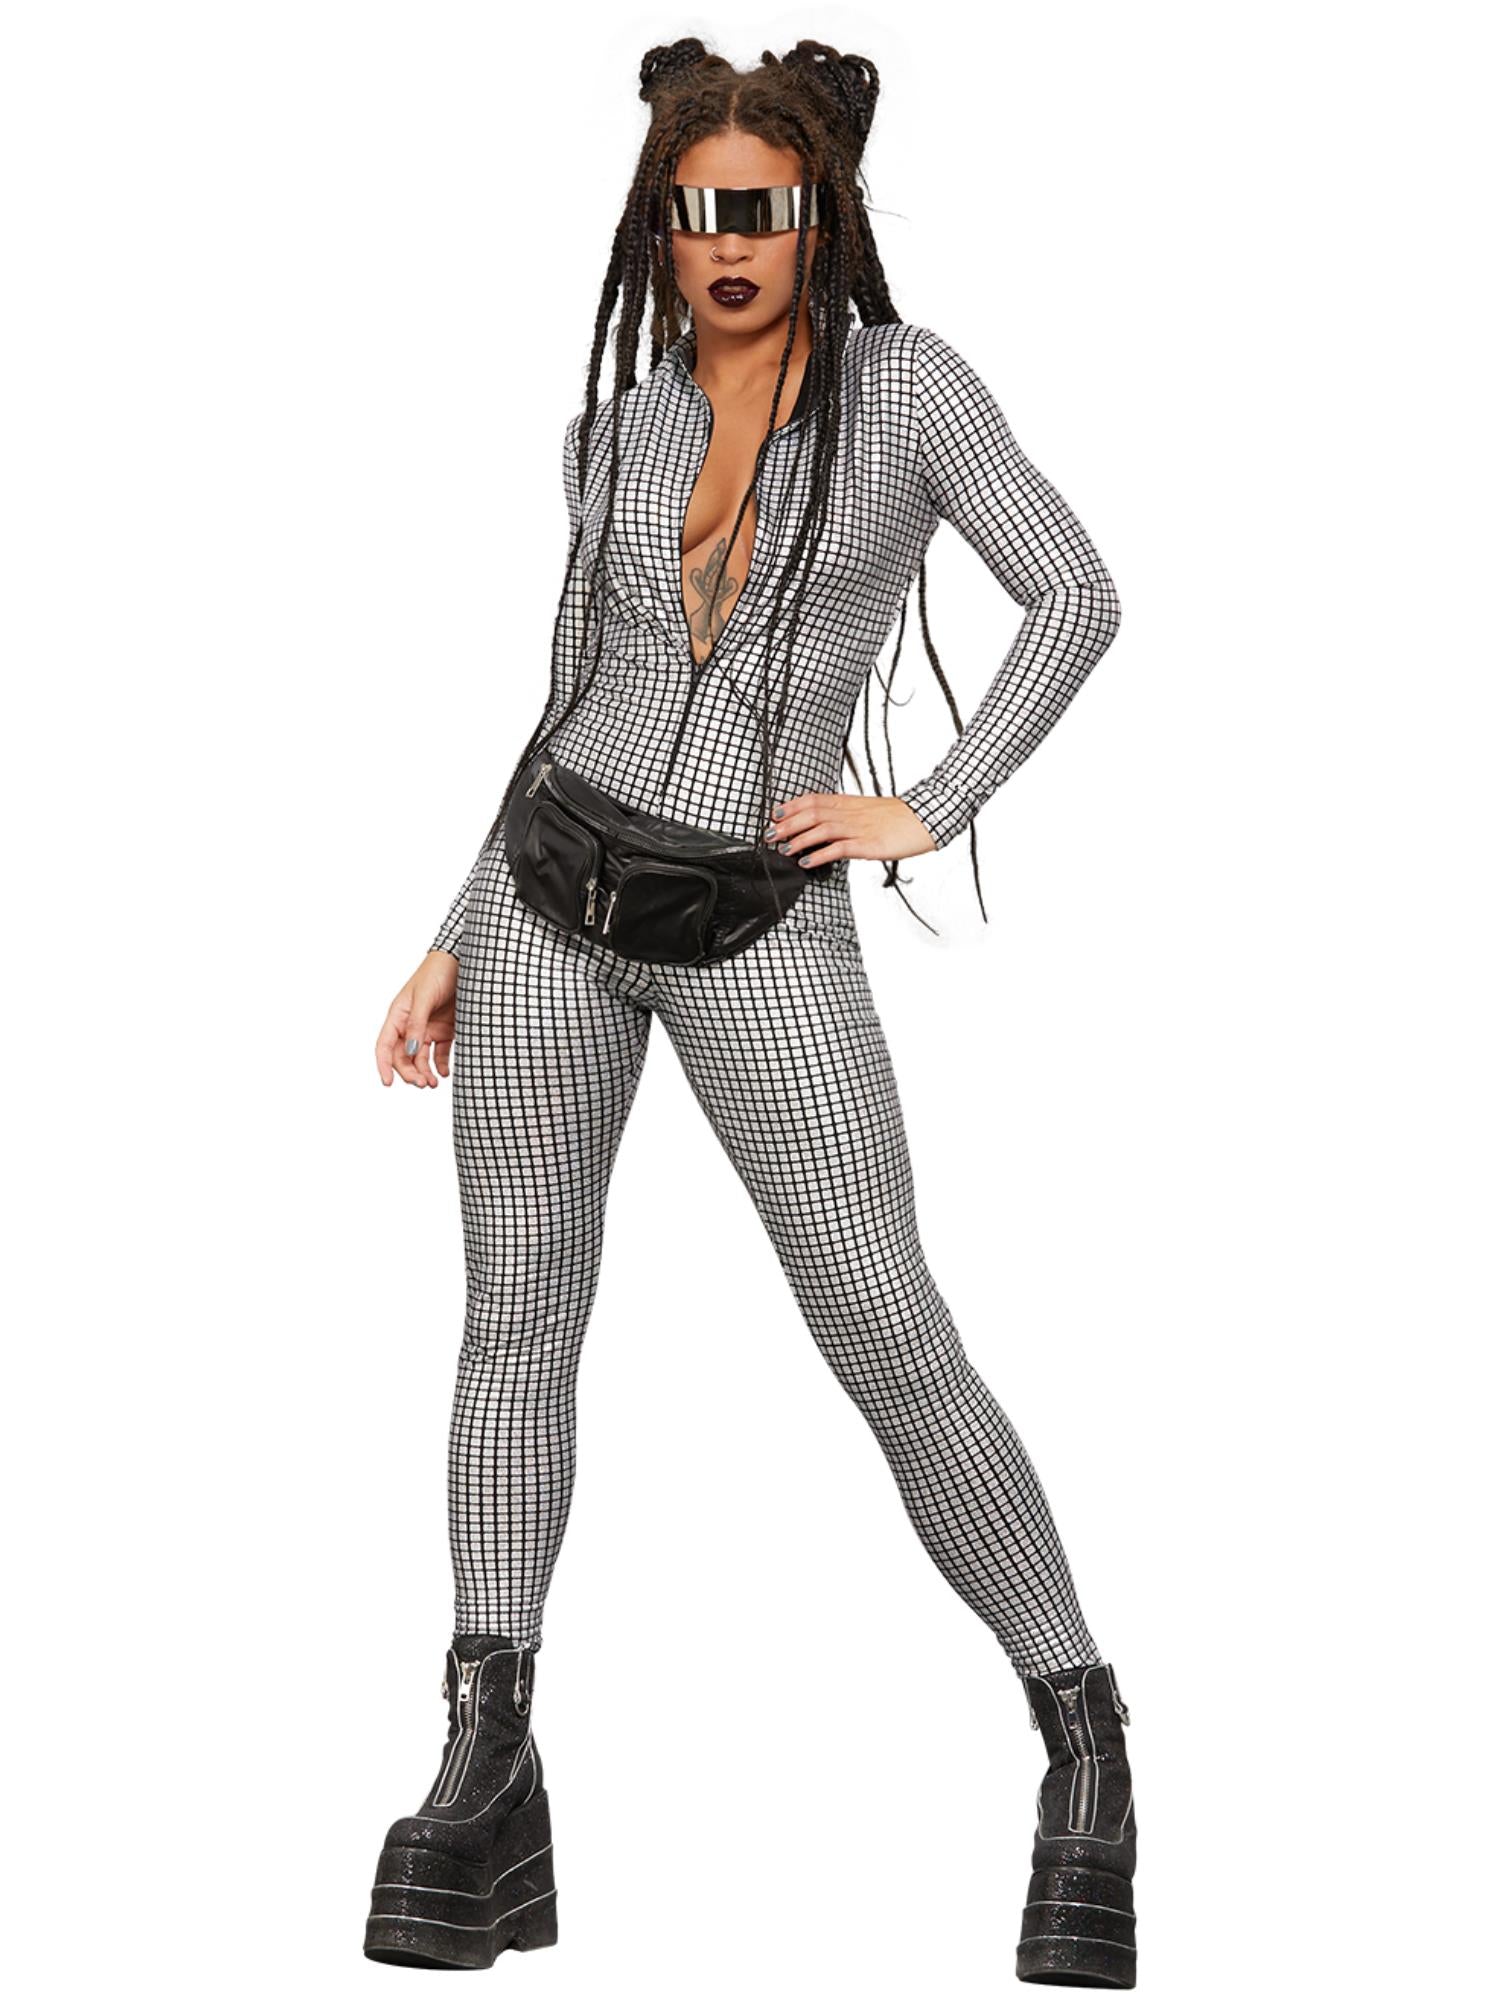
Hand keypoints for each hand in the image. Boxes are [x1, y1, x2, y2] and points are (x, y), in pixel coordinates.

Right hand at [376, 950, 458, 1088]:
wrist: (463, 962)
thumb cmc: (437, 973)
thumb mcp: (424, 998)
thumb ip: (417, 1024)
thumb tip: (412, 1051)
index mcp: (398, 1016)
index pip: (385, 1046)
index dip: (384, 1065)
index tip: (388, 1083)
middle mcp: (410, 1025)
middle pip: (404, 1057)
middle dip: (410, 1073)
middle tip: (422, 1084)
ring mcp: (428, 1029)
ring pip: (421, 1059)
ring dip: (425, 1072)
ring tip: (434, 1083)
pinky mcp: (445, 1030)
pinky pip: (440, 1053)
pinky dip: (441, 1066)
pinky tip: (445, 1073)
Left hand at [762, 791, 936, 867]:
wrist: (926, 818)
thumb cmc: (899, 817)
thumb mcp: (868, 811)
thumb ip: (847, 816)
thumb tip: (826, 826)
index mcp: (849, 803)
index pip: (813, 799)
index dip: (791, 806)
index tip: (774, 815)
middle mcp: (851, 813)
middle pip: (811, 813)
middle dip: (787, 824)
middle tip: (769, 834)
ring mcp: (859, 828)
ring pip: (821, 828)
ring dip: (798, 839)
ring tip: (783, 849)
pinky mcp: (869, 844)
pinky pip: (840, 848)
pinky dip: (821, 854)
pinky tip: (808, 861)